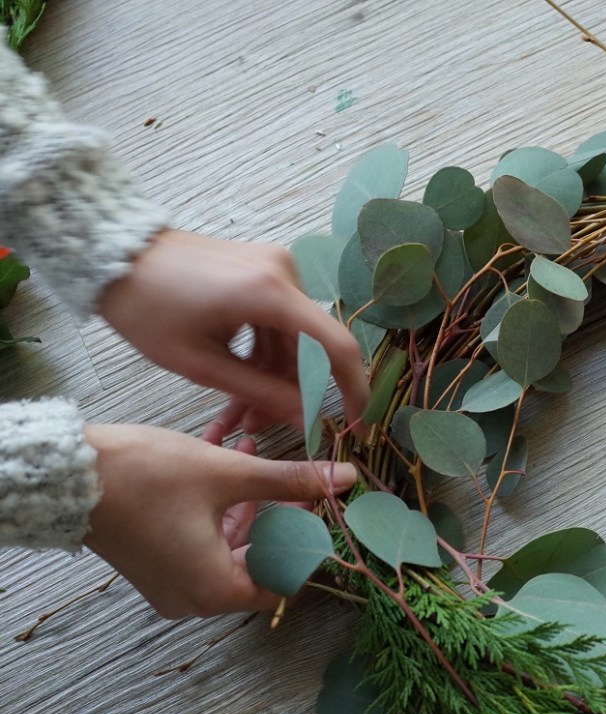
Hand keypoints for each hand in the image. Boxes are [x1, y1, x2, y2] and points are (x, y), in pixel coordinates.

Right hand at [83, 424, 355, 618]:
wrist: (64, 475)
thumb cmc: (145, 477)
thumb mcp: (229, 474)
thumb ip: (292, 480)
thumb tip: (346, 479)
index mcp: (217, 591)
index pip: (285, 582)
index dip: (308, 544)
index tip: (323, 511)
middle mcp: (195, 599)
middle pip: (258, 563)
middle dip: (278, 515)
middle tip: (297, 482)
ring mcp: (172, 584)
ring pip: (229, 546)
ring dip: (248, 502)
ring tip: (257, 454)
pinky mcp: (156, 564)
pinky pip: (201, 542)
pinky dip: (218, 509)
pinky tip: (227, 460)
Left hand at [98, 230, 368, 439]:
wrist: (111, 253)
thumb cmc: (146, 308)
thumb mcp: (202, 365)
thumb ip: (261, 393)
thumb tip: (308, 419)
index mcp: (271, 293)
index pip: (337, 347)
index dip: (354, 389)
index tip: (355, 423)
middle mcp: (284, 274)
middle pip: (312, 348)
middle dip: (295, 393)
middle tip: (264, 428)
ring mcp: (275, 268)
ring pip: (294, 340)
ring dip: (275, 379)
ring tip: (243, 414)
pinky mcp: (262, 270)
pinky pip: (278, 323)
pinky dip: (265, 355)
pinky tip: (241, 381)